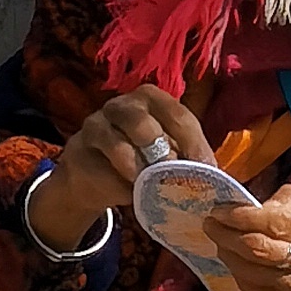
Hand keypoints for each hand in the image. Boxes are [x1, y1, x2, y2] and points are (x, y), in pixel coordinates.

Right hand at [31, 87, 206, 254]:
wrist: (94, 174)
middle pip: (142, 122)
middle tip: (171, 174)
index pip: (179, 115)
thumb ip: (185, 159)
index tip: (205, 169)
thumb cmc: (141, 159)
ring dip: (136, 169)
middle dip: (160, 151)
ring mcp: (96, 122)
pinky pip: (97, 166)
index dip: (194, 143)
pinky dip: (115, 182)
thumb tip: (213, 176)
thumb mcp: (167, 154)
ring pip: (117, 144)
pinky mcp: (78, 147)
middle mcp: (123, 105)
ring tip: (147, 185)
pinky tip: (127, 191)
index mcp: (153, 100)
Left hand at [211, 182, 290, 290]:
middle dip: (227, 234)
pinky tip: (233, 261)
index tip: (221, 210)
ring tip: (219, 240)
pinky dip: (237, 272)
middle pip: (259, 248)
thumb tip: (256, 202)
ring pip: (251, 270)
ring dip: (228, 253)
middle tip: (211, 223)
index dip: (243, 216)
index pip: (277, 222)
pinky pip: (252, 289)